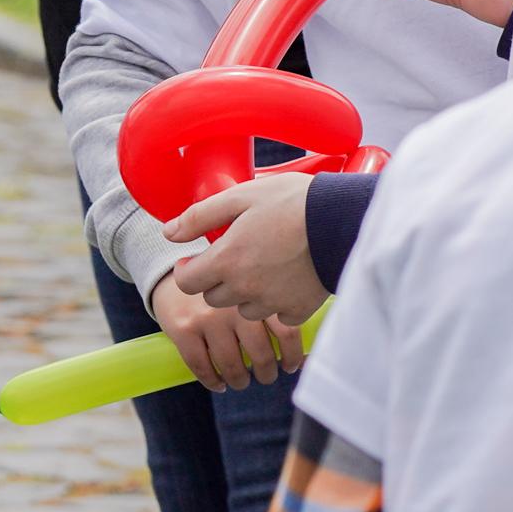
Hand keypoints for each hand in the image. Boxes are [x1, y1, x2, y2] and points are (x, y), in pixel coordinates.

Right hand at [150, 271, 302, 394]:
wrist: (175, 271)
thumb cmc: (223, 284)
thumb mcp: (250, 286)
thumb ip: (271, 310)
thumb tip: (301, 356)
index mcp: (258, 291)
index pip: (287, 331)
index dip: (292, 355)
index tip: (290, 365)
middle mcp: (234, 304)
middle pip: (261, 354)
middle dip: (266, 373)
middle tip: (266, 376)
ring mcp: (207, 317)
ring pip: (232, 365)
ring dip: (240, 381)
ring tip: (241, 381)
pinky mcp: (183, 329)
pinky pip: (202, 367)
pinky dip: (212, 382)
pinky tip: (219, 384)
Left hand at [163, 172, 327, 327]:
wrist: (343, 220)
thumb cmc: (292, 202)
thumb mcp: (241, 196)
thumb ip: (200, 216)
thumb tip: (169, 232)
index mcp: (226, 260)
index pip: (187, 282)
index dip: (188, 270)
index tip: (195, 261)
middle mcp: (245, 288)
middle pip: (214, 297)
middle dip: (218, 279)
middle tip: (235, 256)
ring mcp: (271, 303)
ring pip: (244, 309)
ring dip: (247, 293)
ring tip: (265, 266)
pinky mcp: (297, 310)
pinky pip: (277, 315)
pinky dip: (278, 302)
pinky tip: (288, 279)